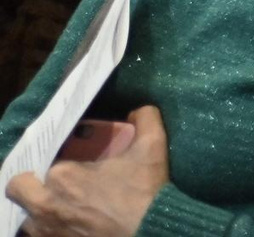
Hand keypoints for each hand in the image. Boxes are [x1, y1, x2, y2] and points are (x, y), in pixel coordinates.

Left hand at [7, 103, 169, 235]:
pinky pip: (40, 235)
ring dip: (39, 210)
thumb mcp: (152, 147)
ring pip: (27, 216)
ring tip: (63, 206)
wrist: (150, 232)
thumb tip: (136, 111)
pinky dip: (50, 228)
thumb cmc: (145, 192)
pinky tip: (70, 223)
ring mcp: (46, 230)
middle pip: (18, 188)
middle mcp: (45, 204)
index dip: (57, 160)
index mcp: (62, 175)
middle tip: (54, 184)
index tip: (73, 163)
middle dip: (29, 184)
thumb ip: (145, 118)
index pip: (42, 160)